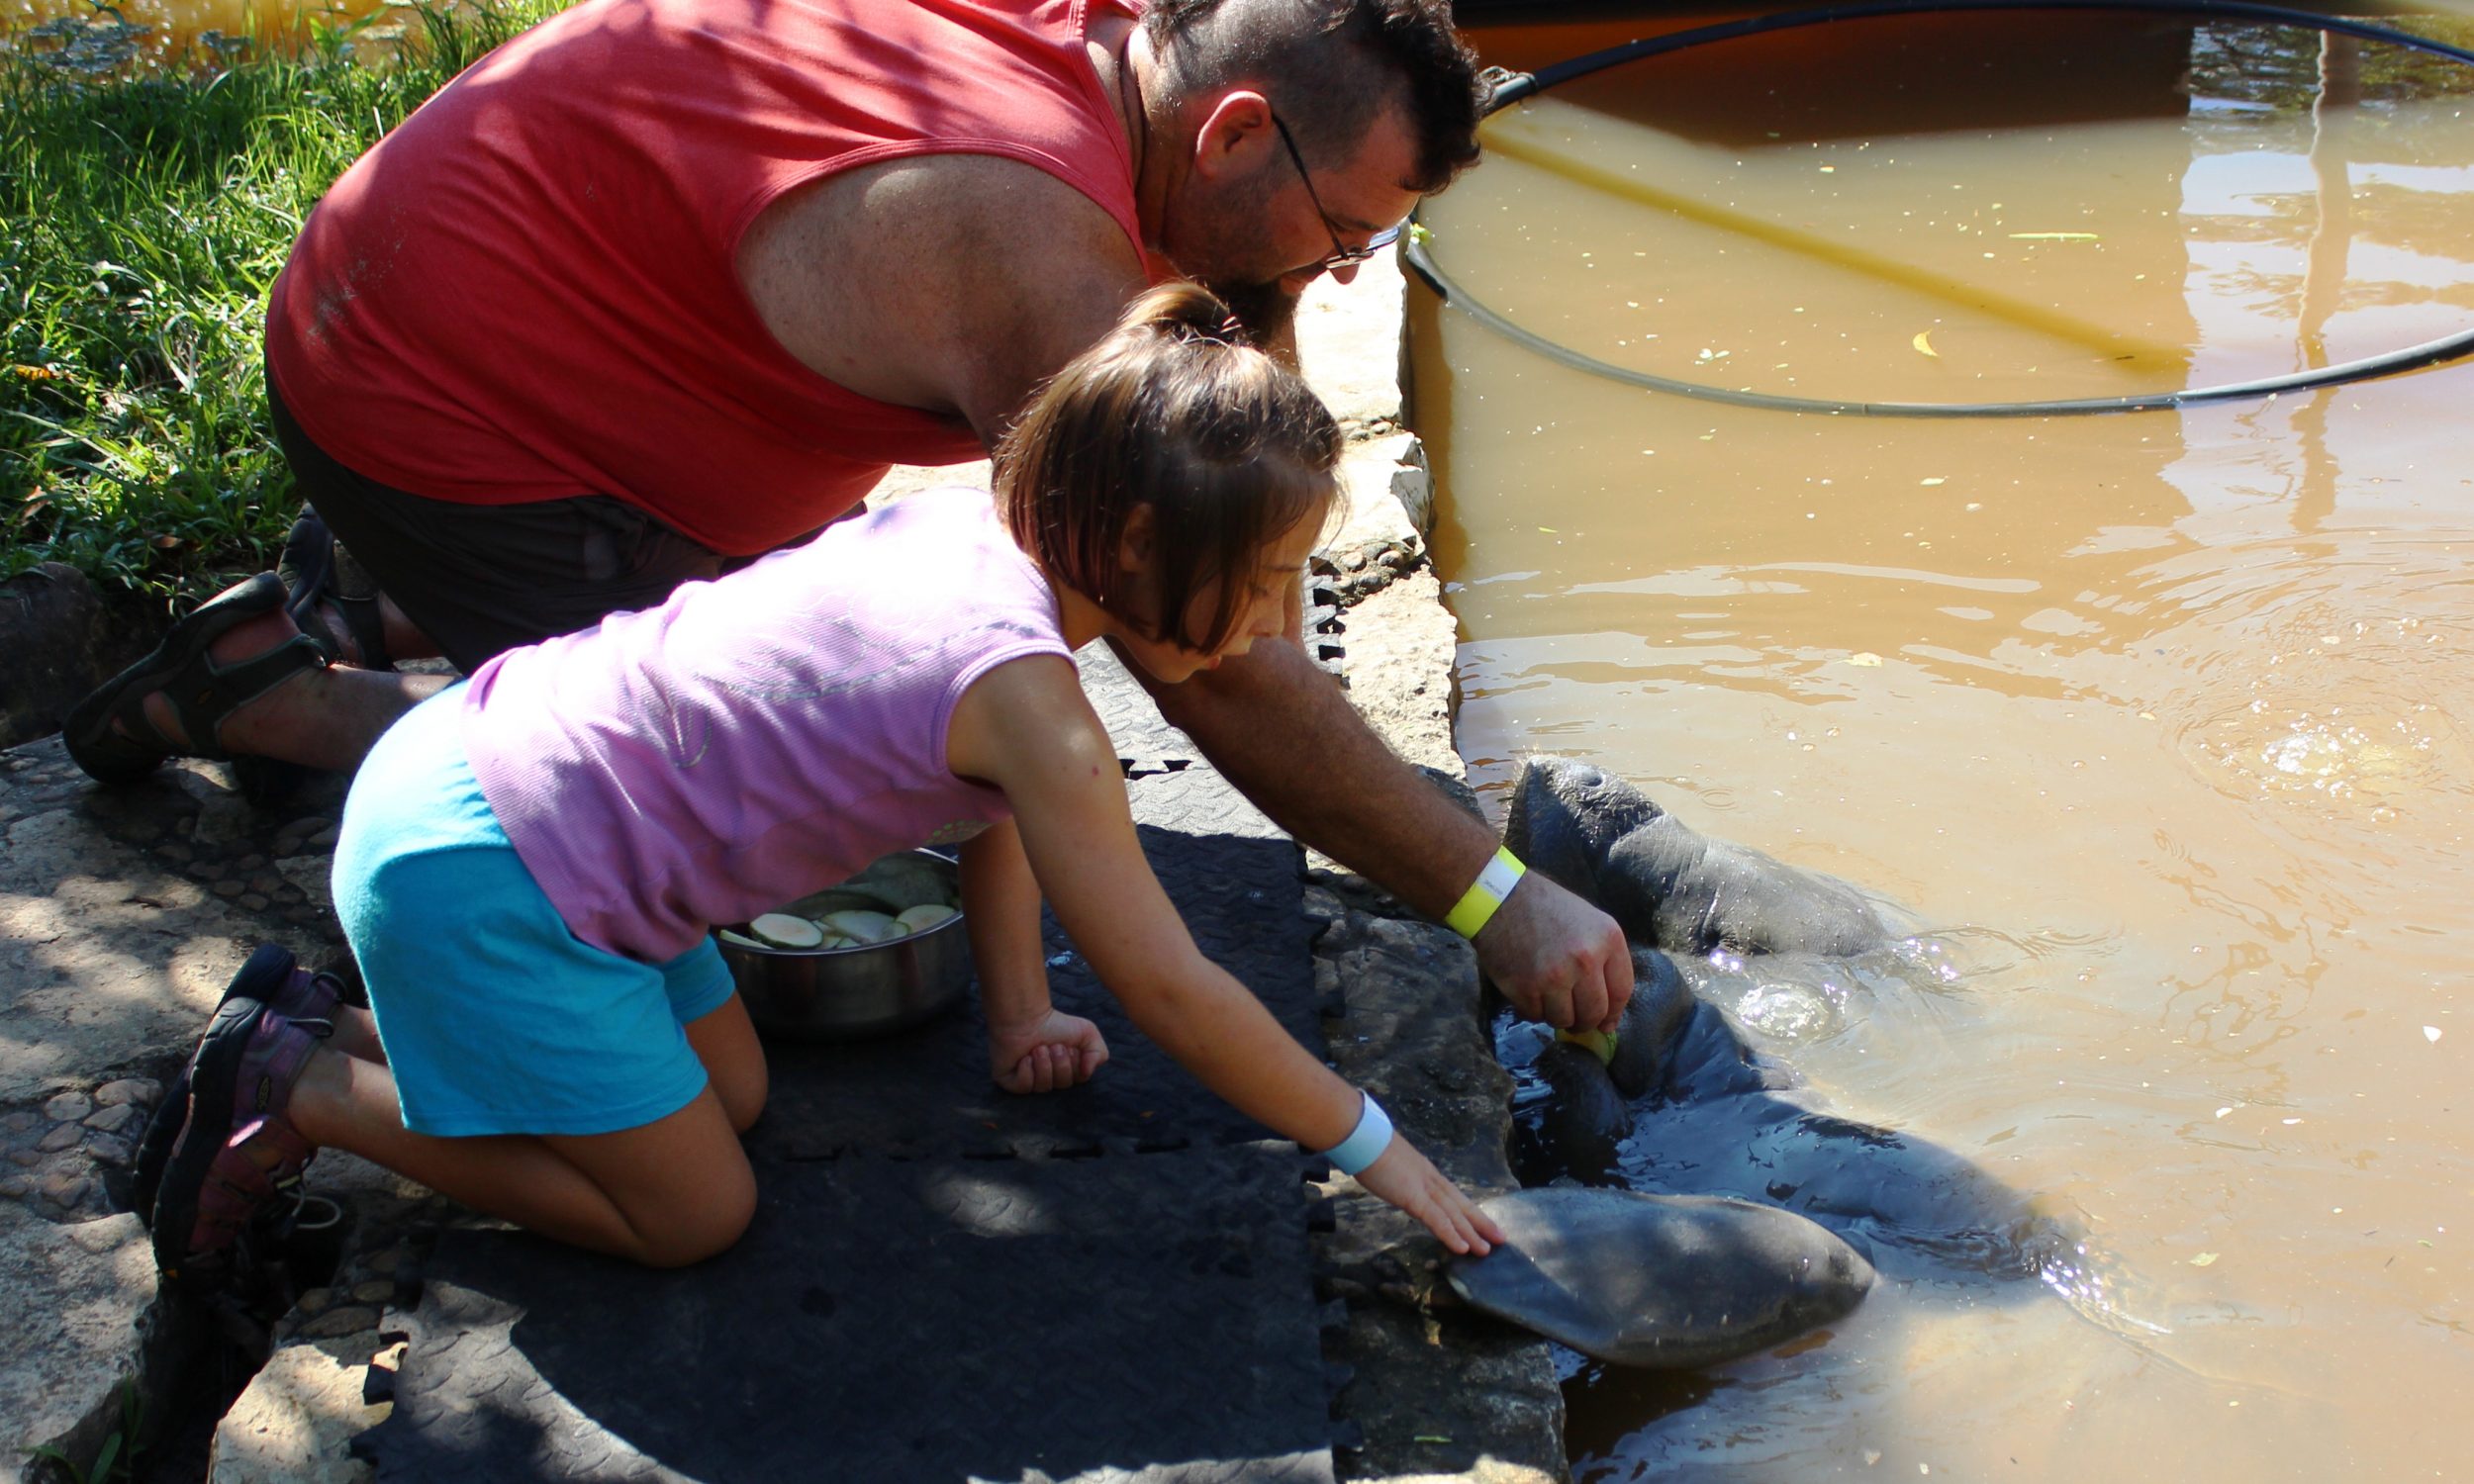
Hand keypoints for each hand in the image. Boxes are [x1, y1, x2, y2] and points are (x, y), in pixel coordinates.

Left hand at [988, 1009, 1108, 1093]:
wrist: (1027, 1017)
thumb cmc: (1055, 1023)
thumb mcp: (1088, 1033)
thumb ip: (1099, 1053)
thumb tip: (1087, 1072)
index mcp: (1067, 1070)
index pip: (1079, 1079)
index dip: (1075, 1064)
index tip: (1069, 1047)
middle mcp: (1049, 1078)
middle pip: (1063, 1084)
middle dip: (1060, 1063)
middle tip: (1053, 1046)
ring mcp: (1029, 1082)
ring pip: (1044, 1087)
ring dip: (1043, 1064)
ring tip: (1038, 1049)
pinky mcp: (1010, 1082)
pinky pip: (1024, 1087)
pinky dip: (1027, 1071)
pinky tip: (1025, 1058)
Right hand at [1352, 1138, 1506, 1256]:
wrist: (1363, 1137)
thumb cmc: (1368, 1146)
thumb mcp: (1389, 1163)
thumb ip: (1397, 1175)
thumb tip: (1396, 1181)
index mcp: (1425, 1171)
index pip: (1452, 1194)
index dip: (1467, 1208)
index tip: (1480, 1220)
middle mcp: (1430, 1179)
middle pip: (1460, 1204)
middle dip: (1480, 1222)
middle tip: (1500, 1238)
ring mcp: (1424, 1187)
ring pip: (1454, 1214)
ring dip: (1472, 1233)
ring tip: (1487, 1250)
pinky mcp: (1414, 1197)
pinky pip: (1437, 1219)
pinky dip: (1451, 1234)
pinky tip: (1463, 1248)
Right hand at [1474, 873, 1633, 1032]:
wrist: (1500, 898)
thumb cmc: (1548, 908)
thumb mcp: (1590, 921)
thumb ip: (1605, 960)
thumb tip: (1608, 1014)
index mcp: (1607, 939)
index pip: (1621, 991)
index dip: (1614, 1013)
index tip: (1606, 1023)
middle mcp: (1585, 960)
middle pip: (1594, 1013)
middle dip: (1586, 1022)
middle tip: (1576, 1020)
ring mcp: (1554, 977)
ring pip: (1564, 1020)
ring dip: (1558, 1017)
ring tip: (1549, 1000)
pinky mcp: (1525, 989)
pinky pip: (1536, 1016)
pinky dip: (1534, 1010)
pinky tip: (1530, 992)